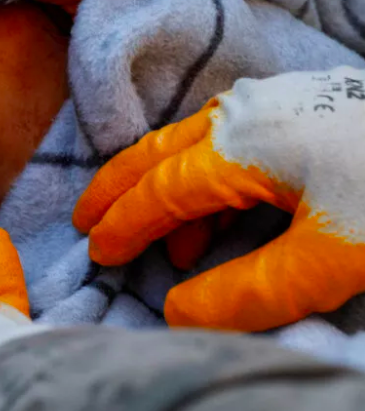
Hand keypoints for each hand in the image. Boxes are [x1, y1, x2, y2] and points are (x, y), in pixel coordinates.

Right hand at [73, 67, 364, 331]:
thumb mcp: (328, 259)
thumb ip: (249, 290)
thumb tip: (177, 311)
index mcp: (239, 142)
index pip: (159, 190)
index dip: (124, 226)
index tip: (97, 254)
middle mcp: (243, 109)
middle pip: (157, 151)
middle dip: (116, 189)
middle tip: (83, 220)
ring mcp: (273, 99)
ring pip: (192, 143)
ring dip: (164, 189)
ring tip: (162, 242)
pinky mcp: (302, 102)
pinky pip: (227, 138)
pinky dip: (204, 177)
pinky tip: (220, 211)